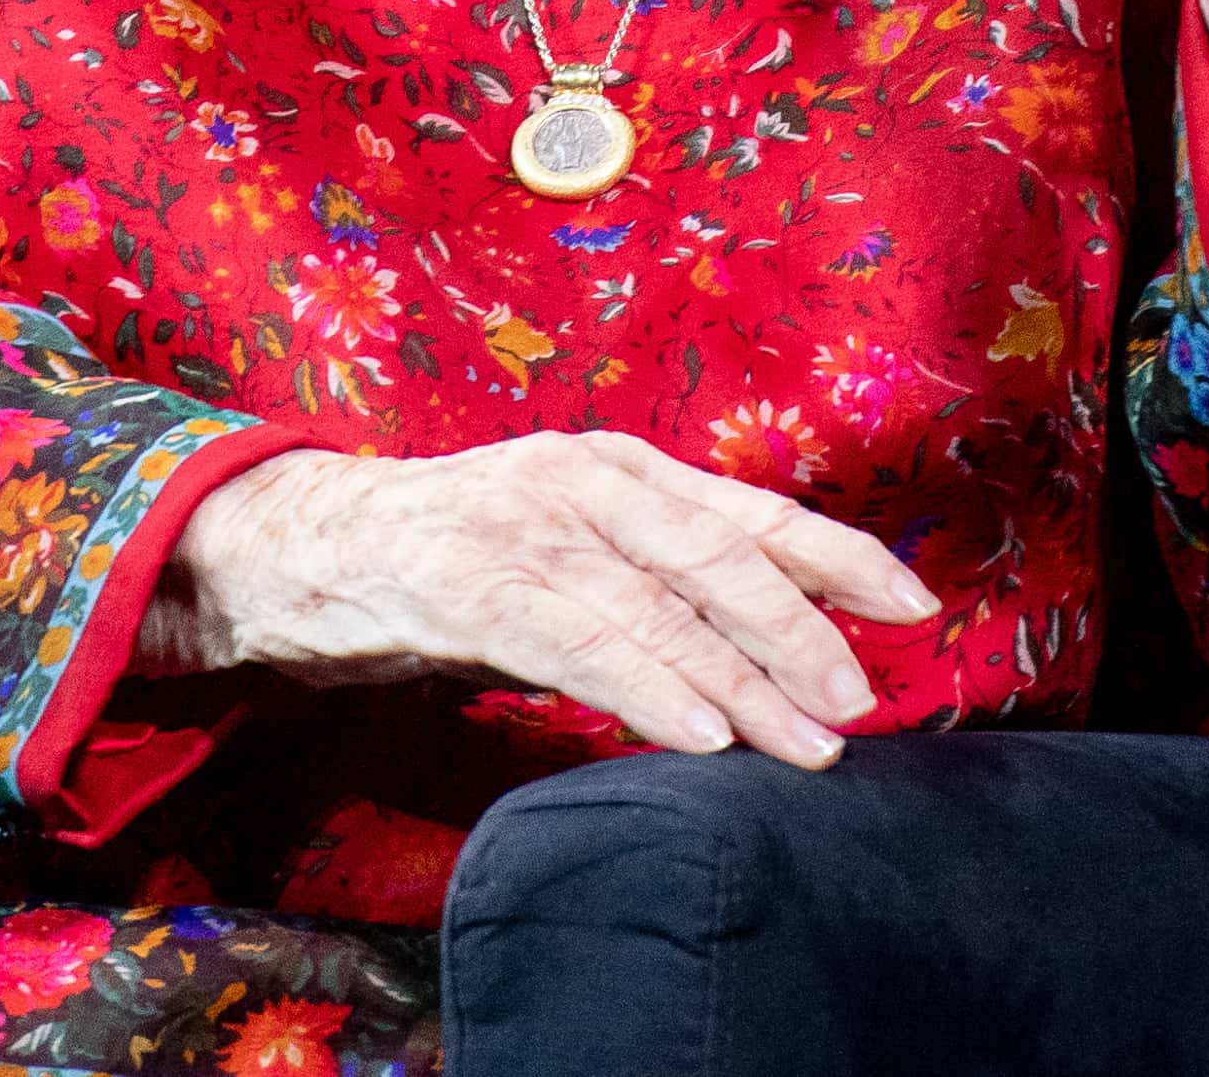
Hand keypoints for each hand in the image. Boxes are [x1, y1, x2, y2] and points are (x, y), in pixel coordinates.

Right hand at [136, 434, 940, 766]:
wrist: (293, 544)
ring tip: (802, 741)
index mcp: (615, 468)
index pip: (749, 509)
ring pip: (654, 601)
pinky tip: (695, 734)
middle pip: (717, 554)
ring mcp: (520, 520)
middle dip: (801, 632)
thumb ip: (650, 587)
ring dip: (739, 680)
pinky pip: (571, 636)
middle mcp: (578, 478)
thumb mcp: (564, 555)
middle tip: (860, 703)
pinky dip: (642, 686)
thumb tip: (764, 651)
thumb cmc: (443, 559)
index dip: (838, 554)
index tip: (915, 605)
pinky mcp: (461, 576)